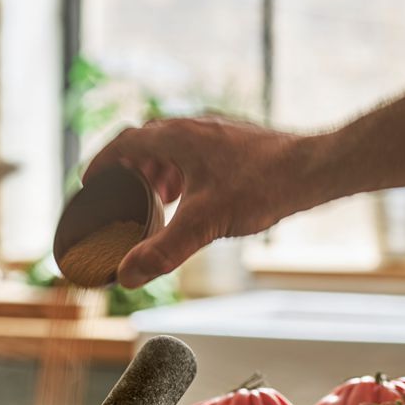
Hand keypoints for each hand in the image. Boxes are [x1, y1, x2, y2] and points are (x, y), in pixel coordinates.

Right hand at [83, 117, 311, 287]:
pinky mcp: (234, 141)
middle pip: (146, 143)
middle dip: (129, 171)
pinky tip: (191, 196)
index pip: (124, 143)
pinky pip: (194, 152)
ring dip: (156, 171)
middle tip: (122, 196)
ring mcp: (215, 132)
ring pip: (171, 147)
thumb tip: (127, 276)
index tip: (90, 182)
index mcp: (176, 138)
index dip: (102, 163)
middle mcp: (193, 127)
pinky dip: (181, 172)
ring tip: (156, 199)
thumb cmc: (262, 186)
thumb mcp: (204, 224)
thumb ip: (162, 251)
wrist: (315, 169)